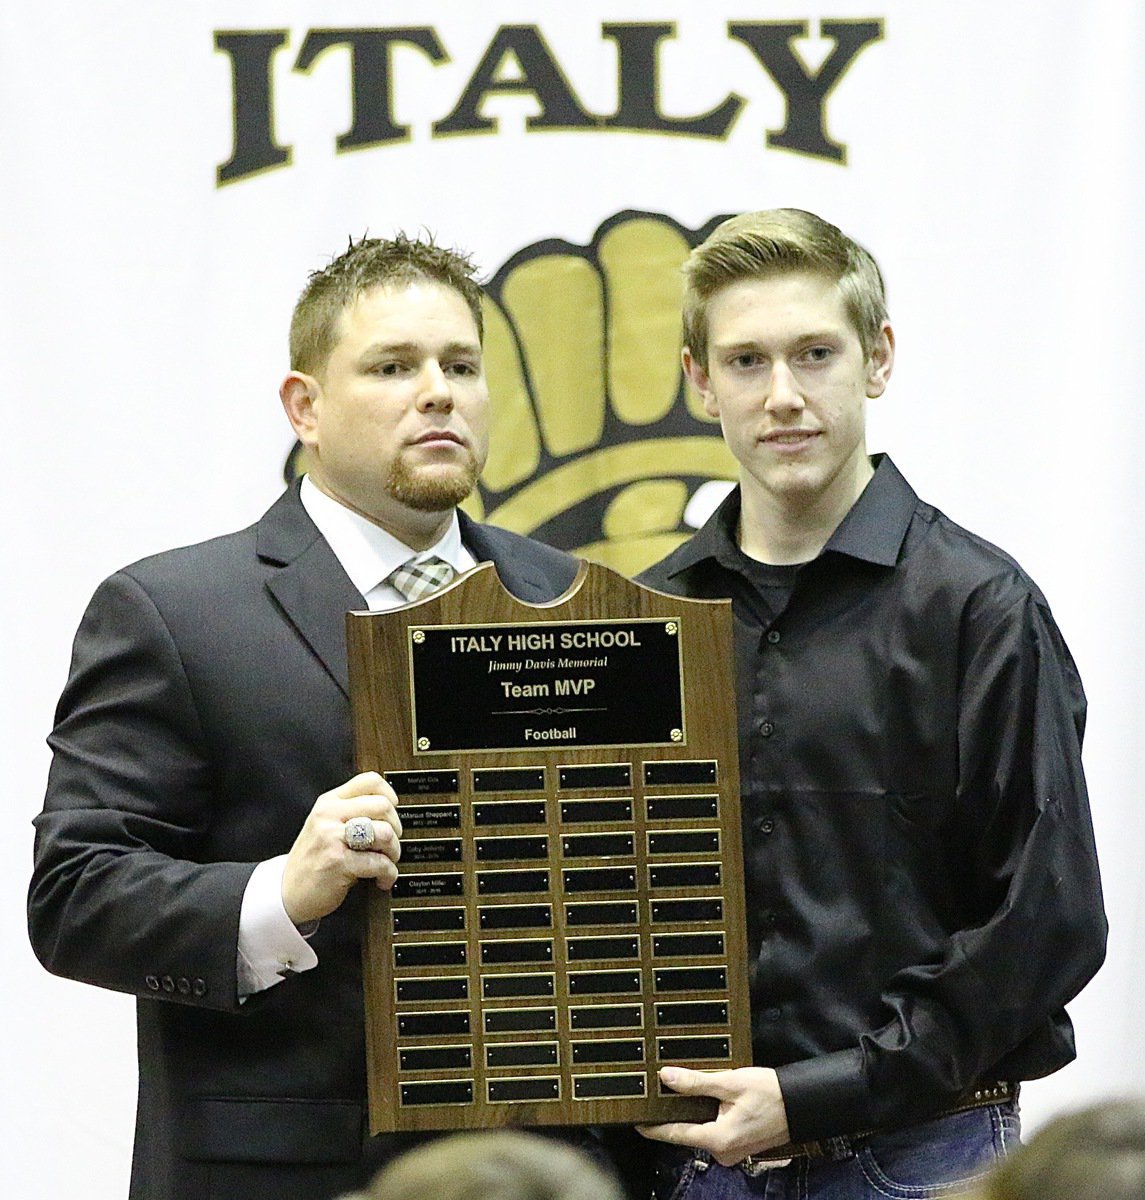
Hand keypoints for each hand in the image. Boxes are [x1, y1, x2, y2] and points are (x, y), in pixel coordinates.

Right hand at [281, 772, 402, 925]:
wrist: (286, 892)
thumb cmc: (311, 860)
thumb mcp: (324, 825)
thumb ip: (350, 813)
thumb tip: (389, 811)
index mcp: (329, 803)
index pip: (369, 781)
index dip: (389, 793)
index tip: (394, 809)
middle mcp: (329, 816)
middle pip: (383, 806)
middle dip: (396, 828)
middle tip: (391, 843)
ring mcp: (332, 838)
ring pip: (385, 832)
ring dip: (394, 851)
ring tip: (387, 861)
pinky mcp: (338, 862)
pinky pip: (379, 862)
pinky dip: (388, 873)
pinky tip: (382, 879)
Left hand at [637, 1066, 790, 1165]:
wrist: (801, 1104)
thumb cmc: (770, 1093)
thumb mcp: (730, 1083)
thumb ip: (696, 1082)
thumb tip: (667, 1077)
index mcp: (718, 1139)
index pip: (676, 1134)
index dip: (654, 1128)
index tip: (636, 1123)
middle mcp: (723, 1151)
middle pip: (689, 1132)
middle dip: (677, 1113)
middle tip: (662, 1093)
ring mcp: (732, 1151)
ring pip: (703, 1130)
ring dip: (696, 1113)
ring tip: (687, 1090)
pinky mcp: (739, 1145)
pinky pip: (716, 1131)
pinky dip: (710, 1116)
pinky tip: (710, 1100)